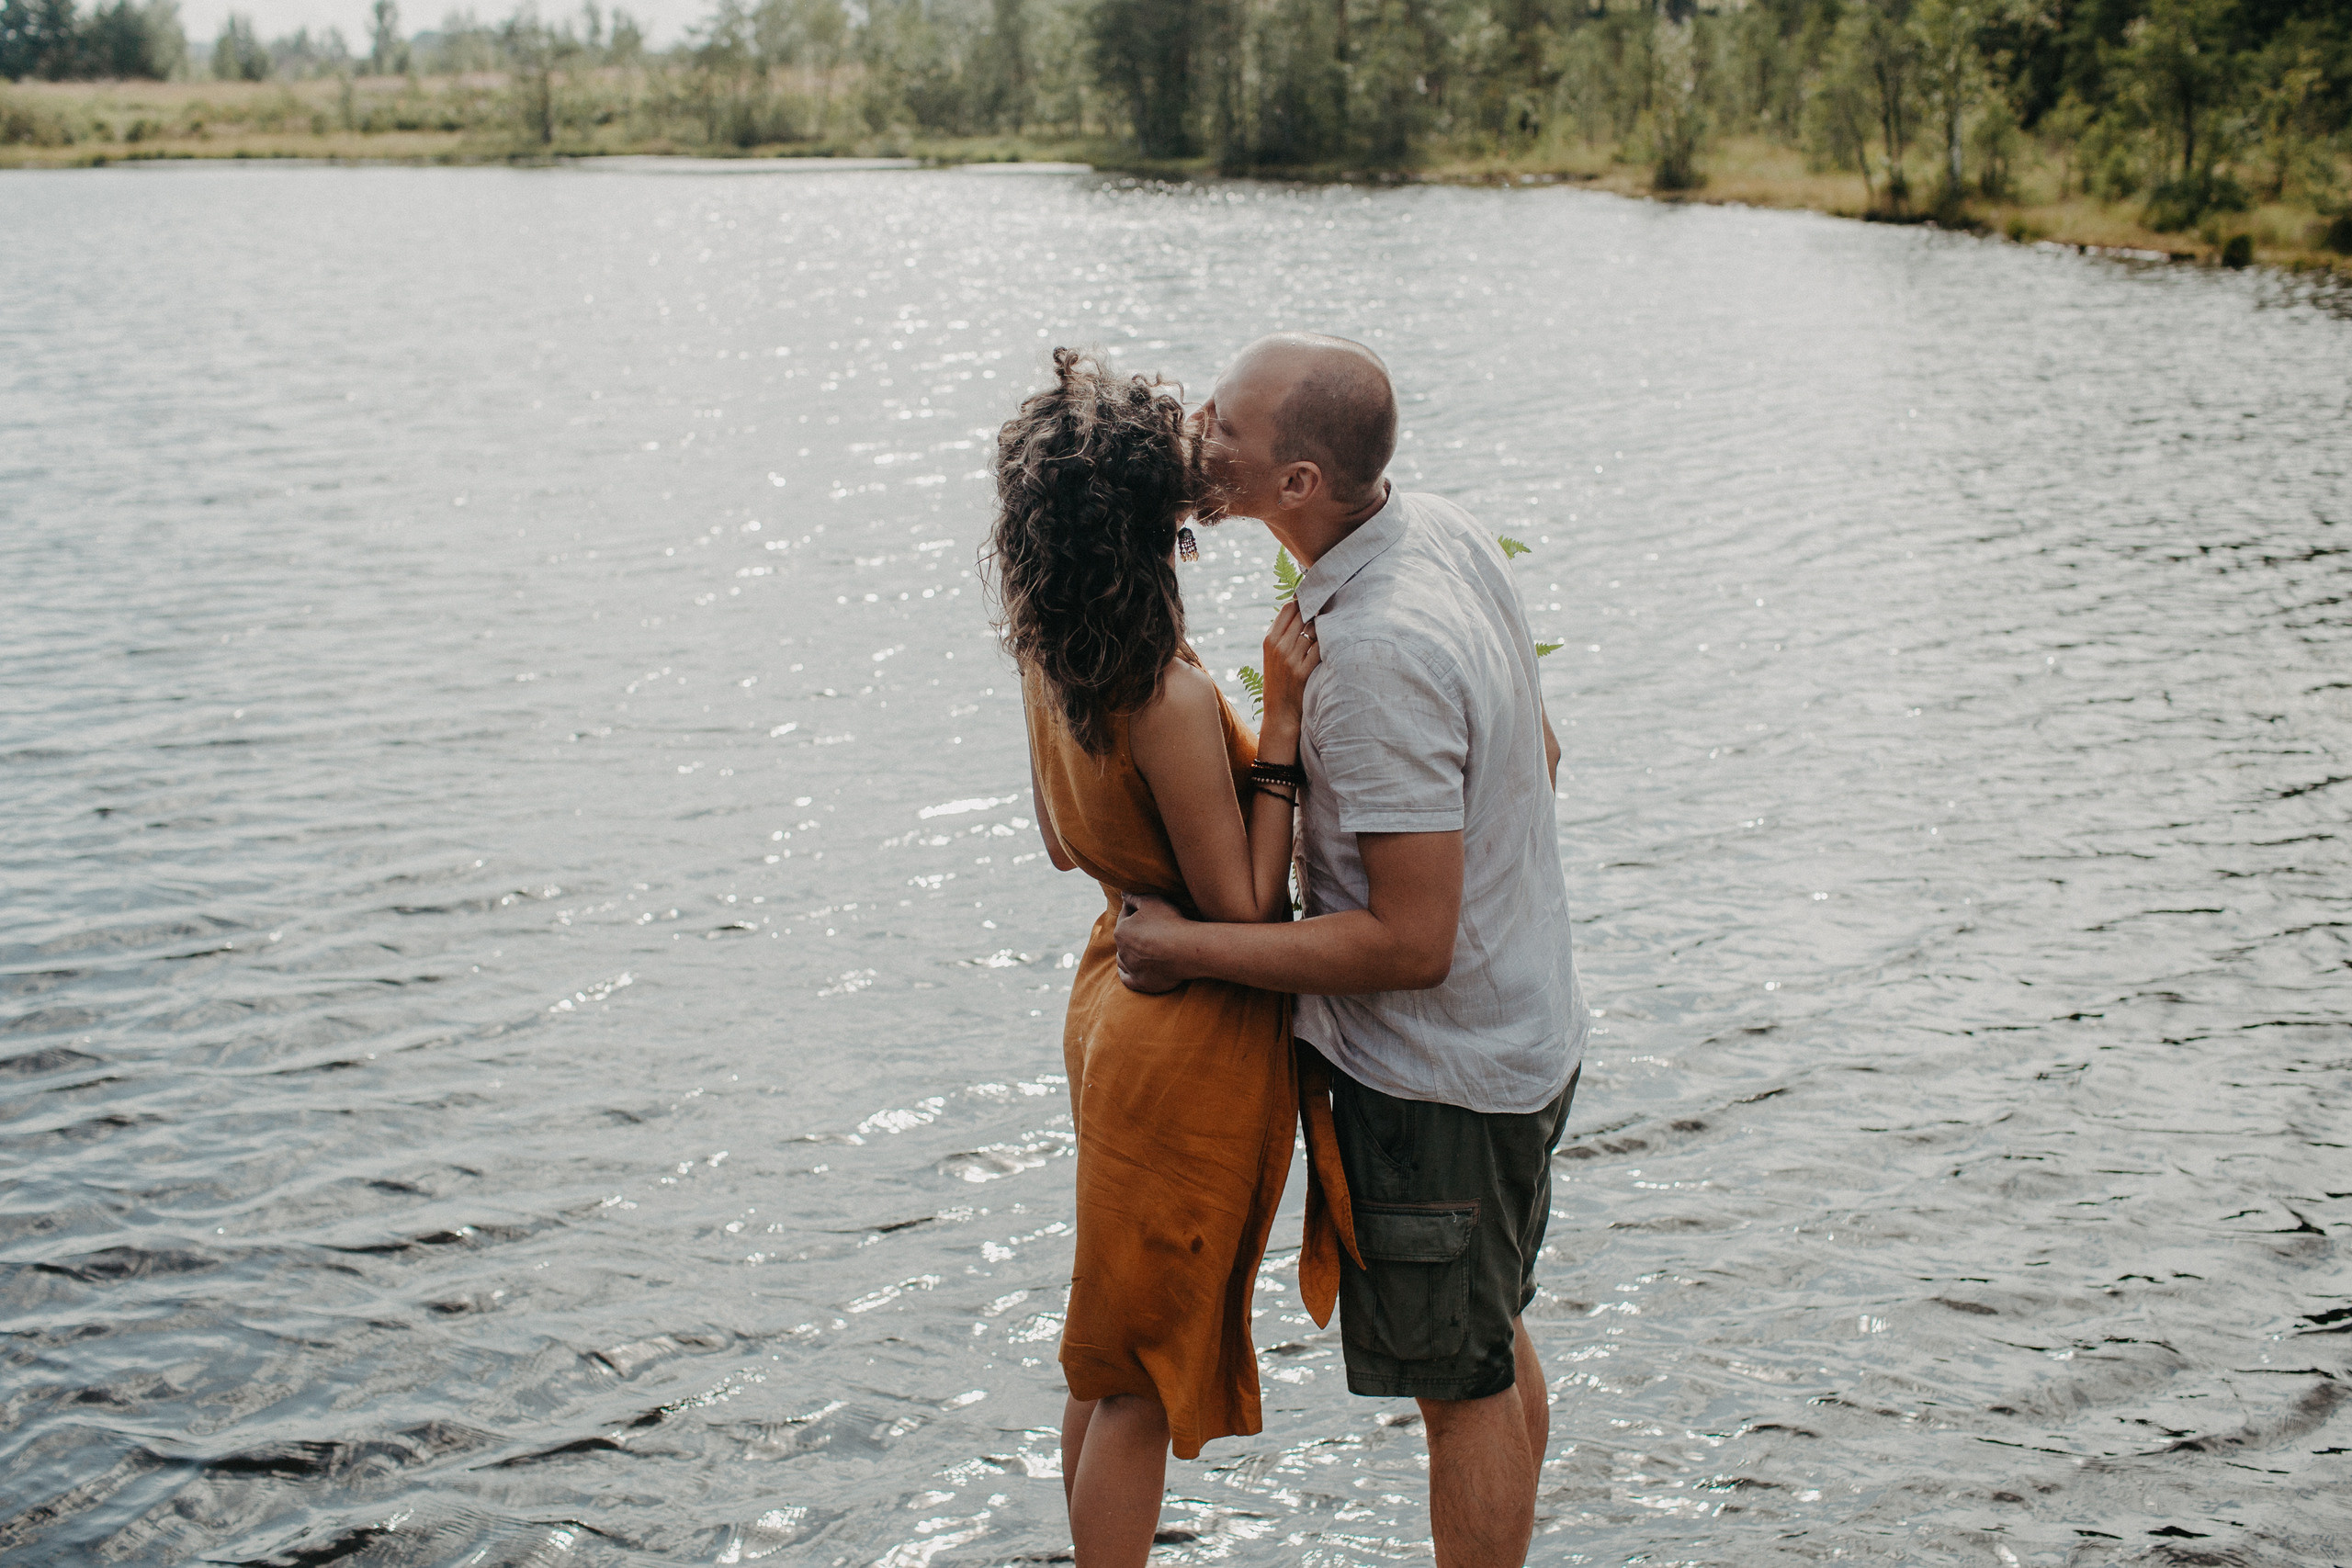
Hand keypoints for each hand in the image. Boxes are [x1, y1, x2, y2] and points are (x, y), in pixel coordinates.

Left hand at [1114, 892, 1192, 993]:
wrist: (1186, 949)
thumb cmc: (1169, 922)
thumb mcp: (1152, 901)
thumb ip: (1134, 897)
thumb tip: (1123, 894)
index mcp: (1121, 930)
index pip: (1125, 916)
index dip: (1135, 910)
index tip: (1146, 909)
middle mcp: (1122, 950)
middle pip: (1124, 938)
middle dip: (1131, 933)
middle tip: (1147, 928)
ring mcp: (1131, 968)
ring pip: (1123, 959)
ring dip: (1127, 953)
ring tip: (1138, 949)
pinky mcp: (1141, 983)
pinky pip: (1127, 979)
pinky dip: (1127, 974)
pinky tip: (1130, 970)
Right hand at [1257, 600, 1320, 754]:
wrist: (1279, 713)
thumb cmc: (1279, 682)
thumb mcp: (1273, 656)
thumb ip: (1283, 634)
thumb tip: (1301, 610)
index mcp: (1269, 640)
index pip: (1288, 608)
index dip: (1303, 601)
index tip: (1315, 600)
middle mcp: (1278, 647)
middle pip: (1302, 615)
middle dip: (1317, 610)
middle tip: (1331, 607)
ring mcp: (1290, 659)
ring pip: (1313, 631)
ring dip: (1324, 629)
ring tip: (1334, 628)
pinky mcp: (1303, 672)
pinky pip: (1320, 649)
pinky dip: (1328, 645)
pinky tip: (1335, 645)